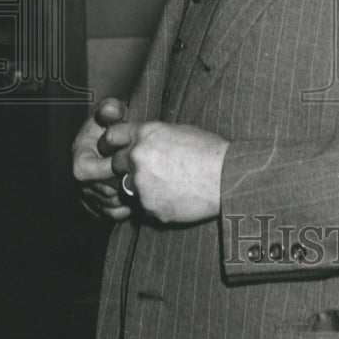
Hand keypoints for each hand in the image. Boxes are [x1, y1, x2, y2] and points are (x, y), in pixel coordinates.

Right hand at [72, 97, 133, 220]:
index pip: (83, 170)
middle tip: (138, 176)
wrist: (119, 136)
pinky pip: (112, 213)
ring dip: (125, 197)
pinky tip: (139, 196)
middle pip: (97, 190)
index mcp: (80, 154)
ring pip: (106, 204)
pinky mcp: (102, 204)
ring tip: (142, 185)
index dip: (104, 169)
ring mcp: (90, 191)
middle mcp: (81, 176)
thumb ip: (111, 109)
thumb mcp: (113, 111)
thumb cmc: (115, 123)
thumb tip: (111, 109)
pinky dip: (127, 207)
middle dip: (119, 184)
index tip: (125, 165)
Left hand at [103, 120, 229, 224]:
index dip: (111, 144)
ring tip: (168, 184)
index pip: (111, 136)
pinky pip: (144, 206)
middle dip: (126, 167)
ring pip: (128, 187)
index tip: (113, 149)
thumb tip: (140, 142)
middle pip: (115, 163)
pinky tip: (175, 197)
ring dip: (141, 187)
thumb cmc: (209, 151)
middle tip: (148, 170)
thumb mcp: (179, 132)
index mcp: (146, 133)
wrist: (227, 177)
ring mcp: (141, 183)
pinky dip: (155, 204)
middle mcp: (138, 156)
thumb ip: (153, 137)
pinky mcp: (148, 207)